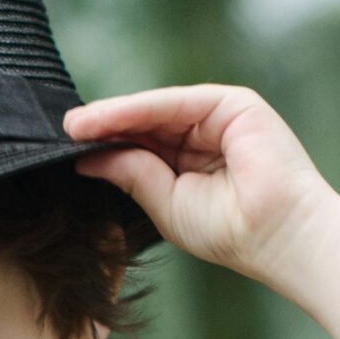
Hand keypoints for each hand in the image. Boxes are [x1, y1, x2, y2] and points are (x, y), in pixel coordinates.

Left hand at [63, 84, 336, 285]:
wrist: (279, 235)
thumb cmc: (230, 231)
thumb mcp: (166, 202)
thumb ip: (132, 173)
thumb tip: (88, 156)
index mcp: (194, 161)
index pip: (142, 145)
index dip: (106, 144)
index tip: (65, 149)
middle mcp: (207, 134)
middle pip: (144, 124)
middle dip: (104, 127)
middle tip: (61, 132)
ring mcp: (221, 116)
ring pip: (155, 110)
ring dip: (112, 116)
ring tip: (73, 127)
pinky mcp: (233, 104)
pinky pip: (174, 103)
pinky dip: (137, 110)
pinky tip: (104, 119)